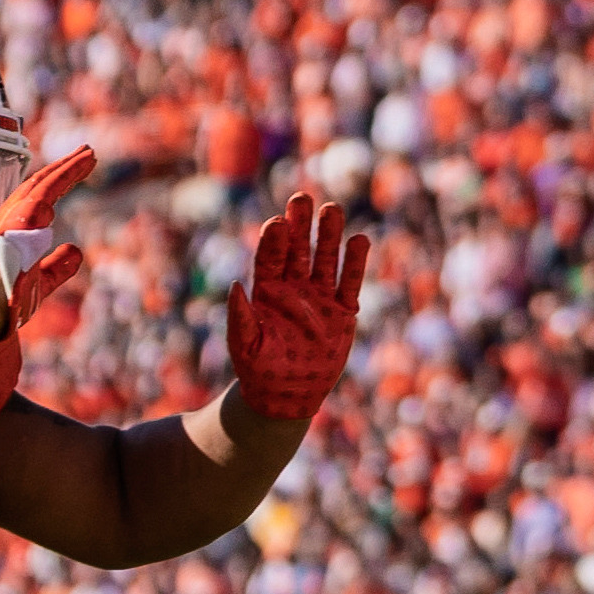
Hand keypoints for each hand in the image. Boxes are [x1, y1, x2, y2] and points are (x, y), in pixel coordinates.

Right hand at [0, 145, 94, 338]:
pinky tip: (84, 162)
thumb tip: (76, 250)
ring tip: (89, 153)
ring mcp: (12, 215)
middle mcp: (8, 220)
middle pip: (40, 186)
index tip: (73, 174)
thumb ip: (57, 267)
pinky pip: (49, 186)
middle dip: (62, 170)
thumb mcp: (40, 283)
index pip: (36, 204)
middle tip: (85, 155)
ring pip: (44, 181)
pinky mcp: (22, 214)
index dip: (55, 187)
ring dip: (68, 165)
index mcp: (10, 235)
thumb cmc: (3, 301)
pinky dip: (68, 172)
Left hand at [224, 194, 370, 422]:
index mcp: (267, 292)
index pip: (271, 259)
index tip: (278, 222)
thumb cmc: (259, 370)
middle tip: (302, 198)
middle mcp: (294, 288)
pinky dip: (355, 263)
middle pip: (299, 249)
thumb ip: (240, 318)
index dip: (274, 241)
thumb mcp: (245, 346)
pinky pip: (350, 283)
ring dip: (328, 235)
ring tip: (332, 209)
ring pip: (326, 259)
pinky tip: (359, 240)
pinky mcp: (342, 312)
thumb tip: (235, 287)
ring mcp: (320, 297)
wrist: (288, 395)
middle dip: (300, 225)